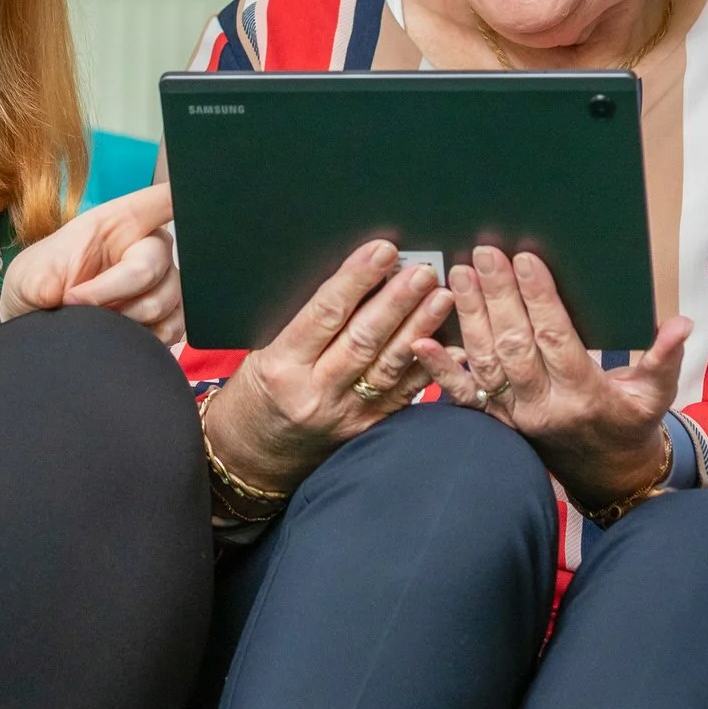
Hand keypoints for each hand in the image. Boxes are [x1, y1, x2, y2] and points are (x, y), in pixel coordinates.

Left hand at [0, 184, 183, 341]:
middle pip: (153, 264)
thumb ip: (44, 281)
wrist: (39, 322)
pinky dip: (144, 337)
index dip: (173, 198)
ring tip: (95, 320)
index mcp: (120, 223)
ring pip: (163, 300)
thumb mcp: (30, 276)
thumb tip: (60, 295)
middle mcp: (149, 248)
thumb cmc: (40, 286)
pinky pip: (172, 328)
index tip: (174, 204)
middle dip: (112, 292)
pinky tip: (121, 335)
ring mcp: (163, 283)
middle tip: (76, 303)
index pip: (160, 199)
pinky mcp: (168, 316)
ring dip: (125, 318)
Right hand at [203, 240, 455, 495]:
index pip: (324, 314)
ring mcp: (345, 416)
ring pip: (389, 367)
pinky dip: (430, 369)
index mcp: (283, 367)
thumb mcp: (265, 353)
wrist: (254, 457)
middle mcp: (315, 393)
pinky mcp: (367, 431)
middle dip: (397, 302)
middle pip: (363, 340)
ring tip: (442, 298)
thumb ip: (308, 324)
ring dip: (419, 329)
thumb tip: (357, 279)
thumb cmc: (258, 393)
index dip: (356, 279)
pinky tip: (453, 348)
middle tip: (424, 272)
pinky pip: (404, 397)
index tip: (382, 251)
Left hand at [411, 246, 687, 511]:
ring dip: (470, 317)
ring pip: (486, 363)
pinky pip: (464, 396)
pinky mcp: (496, 422)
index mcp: (585, 396)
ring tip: (459, 272)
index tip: (525, 259)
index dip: (539, 299)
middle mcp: (544, 407)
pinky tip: (420, 340)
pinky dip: (440, 370)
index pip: (557, 340)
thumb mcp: (656, 394)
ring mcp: (514, 417)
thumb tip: (682, 324)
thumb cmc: (631, 423)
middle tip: (485, 252)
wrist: (606, 478)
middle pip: (514, 346)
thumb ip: (665, 359)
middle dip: (498, 296)